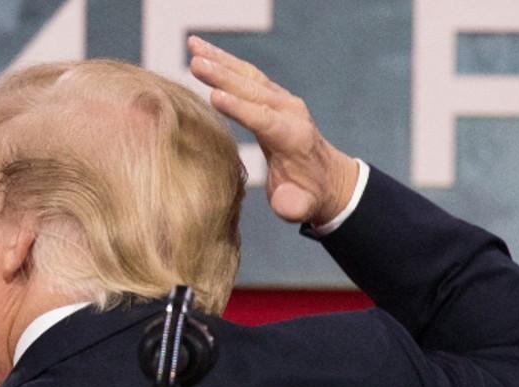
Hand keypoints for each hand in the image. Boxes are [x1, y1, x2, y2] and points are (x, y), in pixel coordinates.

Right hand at [188, 36, 357, 226]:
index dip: (239, 108)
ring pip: (247, 75)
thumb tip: (286, 204)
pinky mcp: (271, 96)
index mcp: (294, 137)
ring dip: (220, 60)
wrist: (326, 177)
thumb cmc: (308, 195)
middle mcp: (289, 112)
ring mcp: (281, 100)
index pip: (264, 119)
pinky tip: (201, 49)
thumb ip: (294, 205)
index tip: (214, 96)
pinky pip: (246, 74)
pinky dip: (224, 60)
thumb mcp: (304, 207)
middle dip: (223, 77)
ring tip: (192, 46)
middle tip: (195, 63)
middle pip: (253, 90)